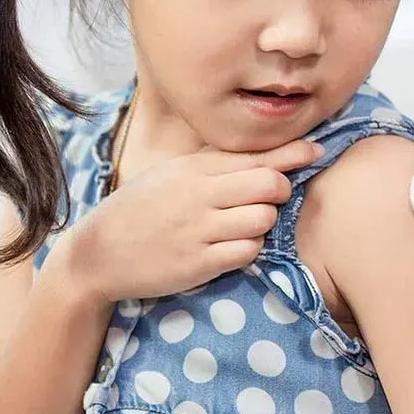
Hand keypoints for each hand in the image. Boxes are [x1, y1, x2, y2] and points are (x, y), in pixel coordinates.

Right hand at [58, 139, 321, 303]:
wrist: (96, 254)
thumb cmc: (140, 211)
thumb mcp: (171, 176)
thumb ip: (213, 166)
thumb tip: (264, 156)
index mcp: (193, 169)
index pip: (256, 156)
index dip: (293, 154)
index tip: (316, 151)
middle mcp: (198, 195)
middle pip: (269, 184)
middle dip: (282, 191)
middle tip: (273, 199)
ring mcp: (199, 230)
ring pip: (263, 219)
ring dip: (264, 224)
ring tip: (246, 226)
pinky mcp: (198, 263)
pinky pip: (247, 251)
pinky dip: (250, 249)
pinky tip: (234, 247)